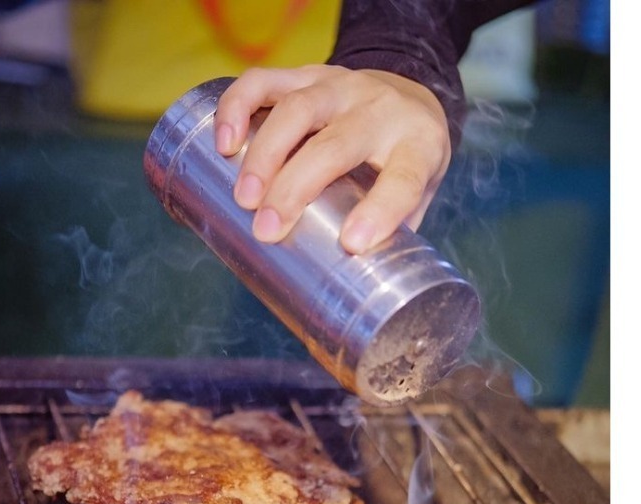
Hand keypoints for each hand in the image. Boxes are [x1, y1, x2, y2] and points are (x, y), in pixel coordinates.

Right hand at [214, 64, 450, 253]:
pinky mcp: (305, 75)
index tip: (352, 244)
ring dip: (264, 154)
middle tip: (267, 230)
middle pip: (336, 145)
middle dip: (296, 188)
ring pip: (298, 109)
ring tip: (244, 197)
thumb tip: (354, 291)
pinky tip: (223, 140)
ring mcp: (340, 87)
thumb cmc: (405, 161)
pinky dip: (238, 106)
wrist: (408, 94)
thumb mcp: (417, 198)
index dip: (381, 210)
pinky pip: (265, 81)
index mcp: (417, 145)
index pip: (403, 176)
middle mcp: (380, 110)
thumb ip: (391, 237)